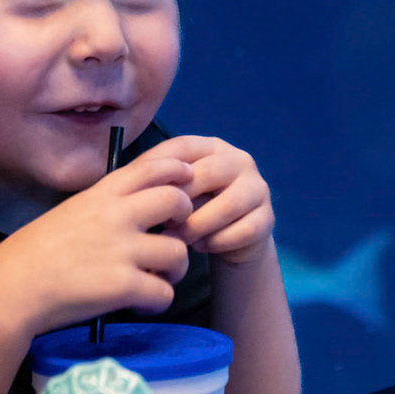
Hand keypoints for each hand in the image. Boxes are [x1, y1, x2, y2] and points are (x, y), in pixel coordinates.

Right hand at [0, 156, 193, 337]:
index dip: (178, 171)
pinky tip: (141, 304)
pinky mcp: (123, 285)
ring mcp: (121, 249)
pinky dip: (158, 302)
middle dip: (186, 219)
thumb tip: (141, 208)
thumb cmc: (35, 253)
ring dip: (175, 270)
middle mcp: (115, 215)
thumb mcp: (71, 212)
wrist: (11, 287)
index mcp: (101, 194)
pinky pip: (165, 293)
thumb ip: (105, 206)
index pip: (153, 166)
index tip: (186, 182)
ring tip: (158, 279)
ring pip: (179, 253)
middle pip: (177, 201)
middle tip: (174, 237)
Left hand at [136, 136, 275, 266]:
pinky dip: (217, 241)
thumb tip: (126, 182)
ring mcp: (258, 188)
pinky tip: (201, 247)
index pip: (184, 146)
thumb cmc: (192, 210)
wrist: (228, 239)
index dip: (160, 167)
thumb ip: (156, 183)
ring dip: (199, 225)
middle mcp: (239, 161)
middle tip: (161, 222)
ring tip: (179, 239)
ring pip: (229, 205)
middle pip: (209, 173)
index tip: (141, 193)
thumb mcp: (175, 192)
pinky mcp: (268, 218)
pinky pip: (243, 230)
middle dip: (181, 200)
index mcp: (212, 147)